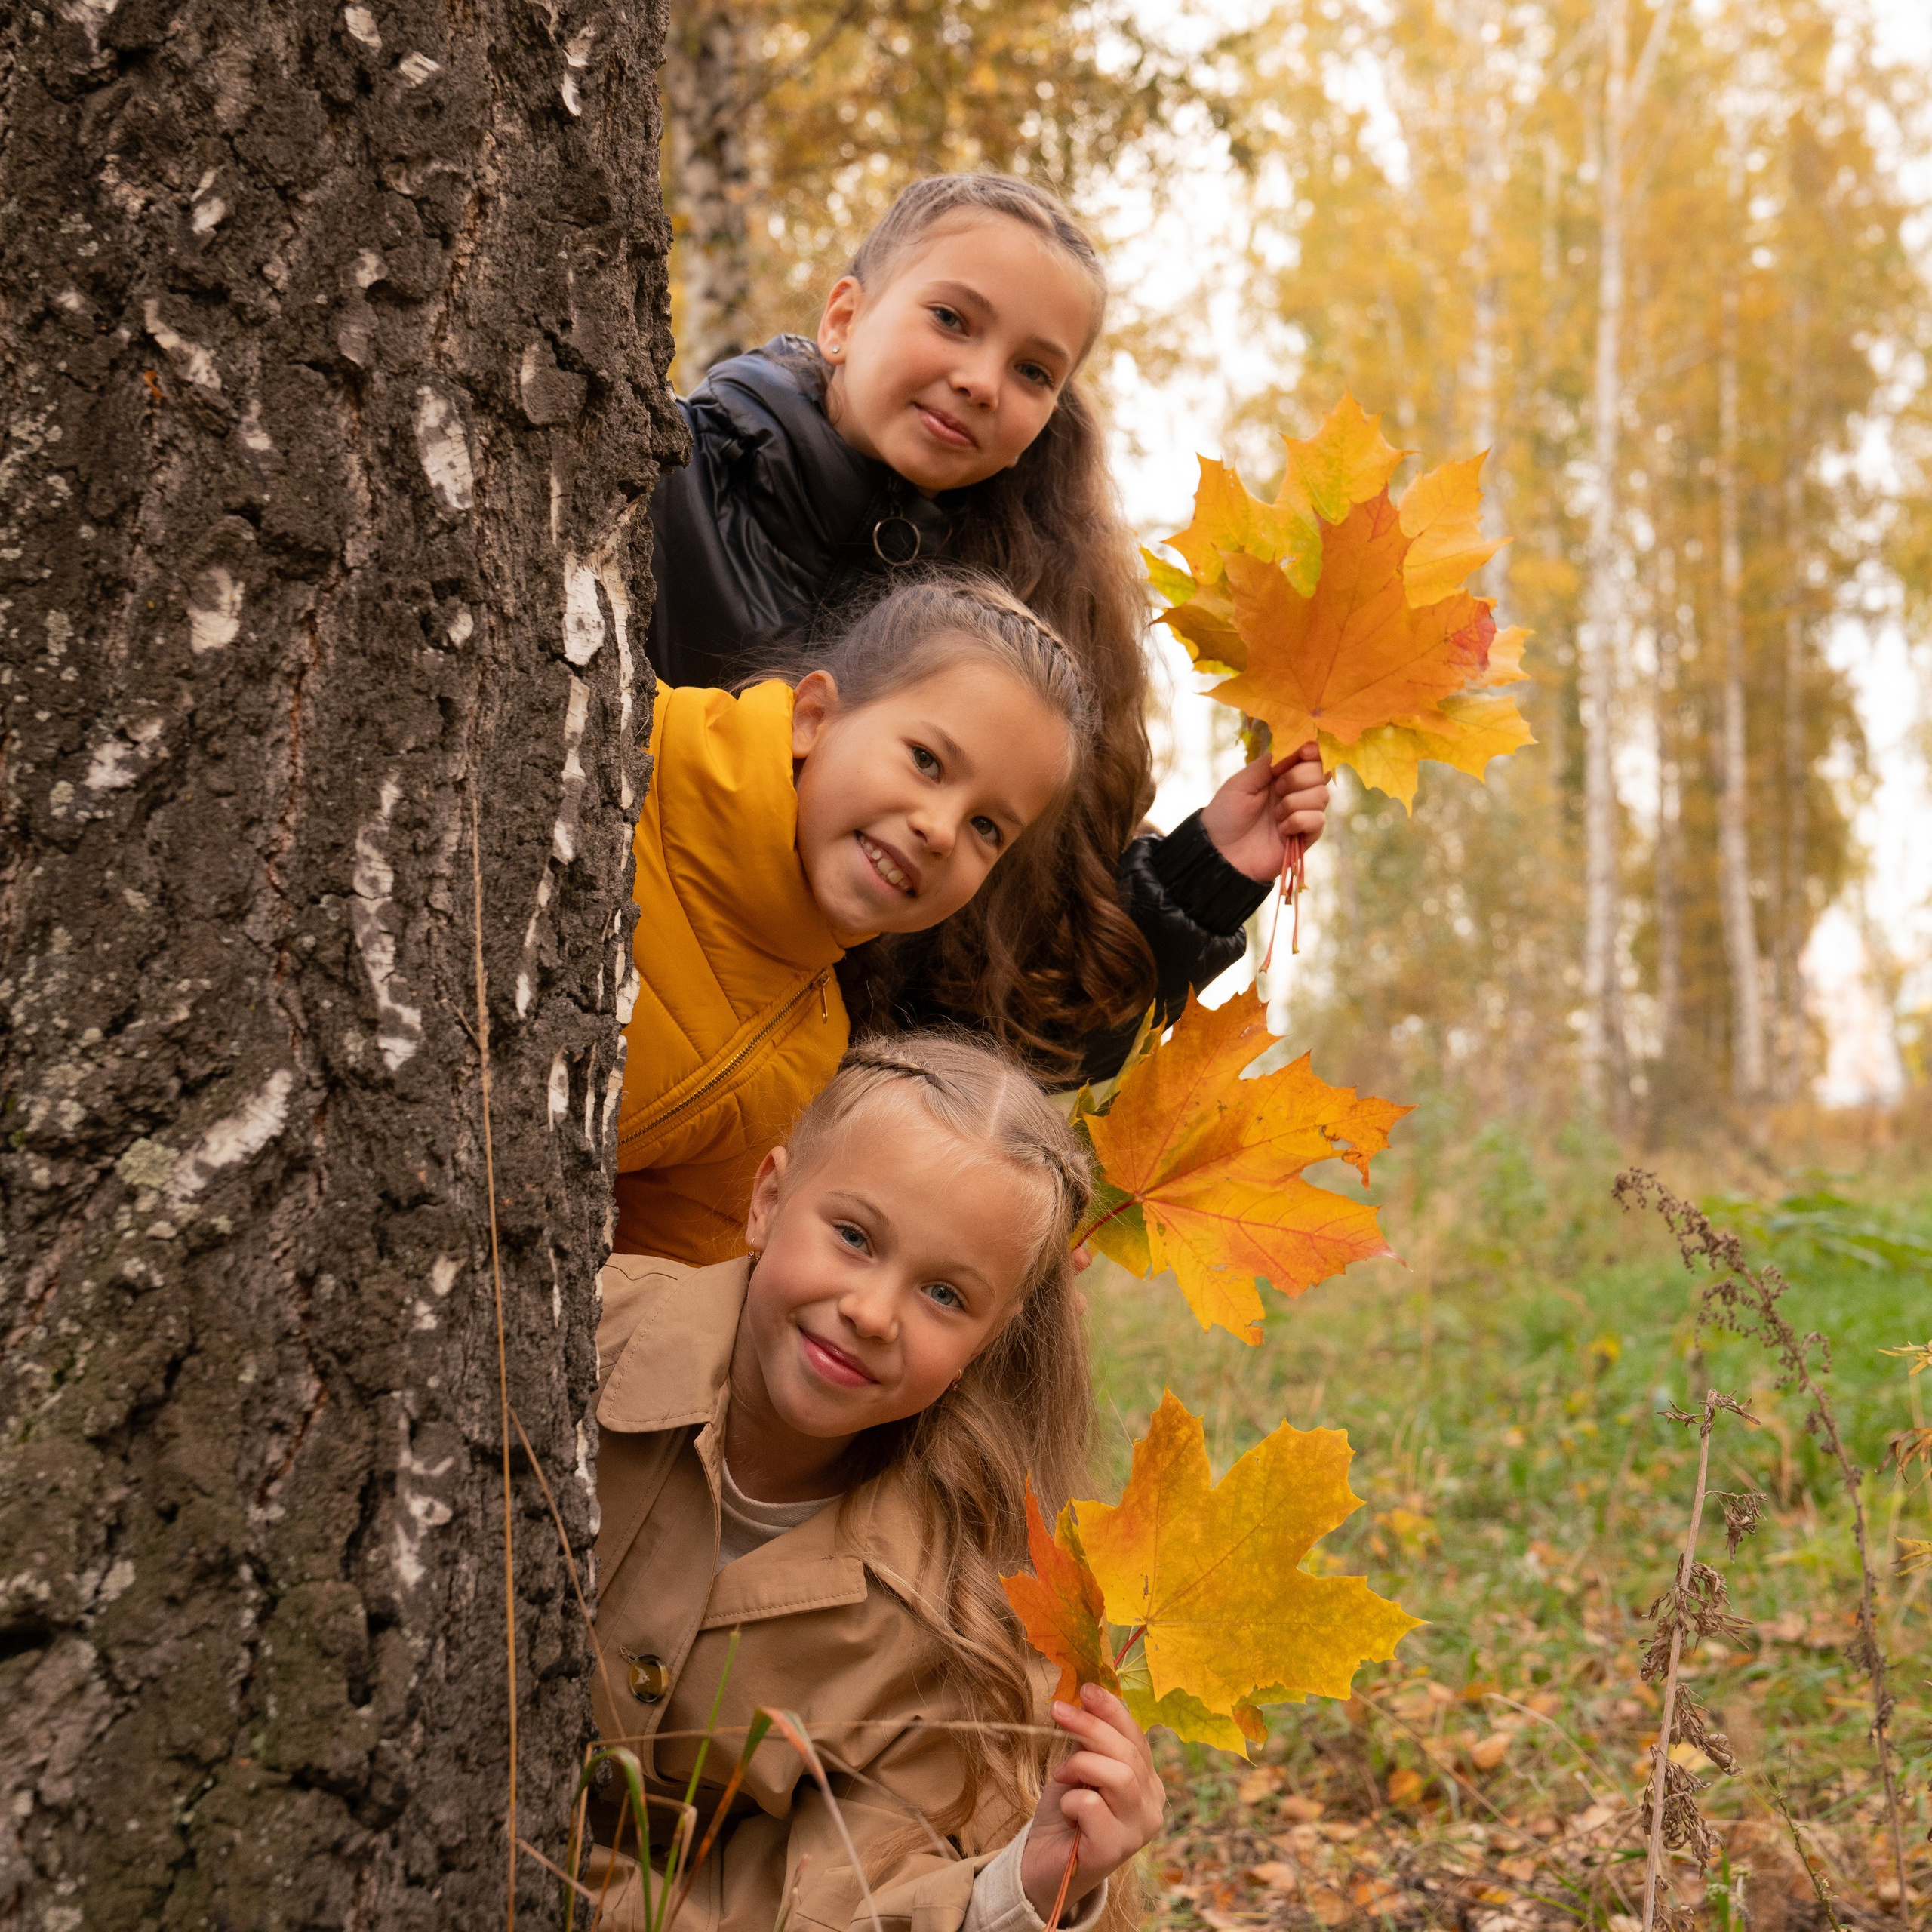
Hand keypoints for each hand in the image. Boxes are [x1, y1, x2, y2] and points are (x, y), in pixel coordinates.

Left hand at [1019, 1685, 1164, 1916]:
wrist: (1042, 1862)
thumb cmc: (1065, 1811)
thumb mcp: (1079, 1765)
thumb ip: (1090, 1738)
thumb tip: (1088, 1692)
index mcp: (1148, 1781)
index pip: (1137, 1737)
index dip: (1112, 1710)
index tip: (1086, 1687)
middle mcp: (1152, 1805)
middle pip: (1129, 1753)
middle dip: (1090, 1726)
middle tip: (1057, 1711)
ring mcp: (1137, 1831)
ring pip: (1121, 1776)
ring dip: (1083, 1764)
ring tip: (1060, 1774)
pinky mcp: (1115, 1850)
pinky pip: (1094, 1806)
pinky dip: (1072, 1800)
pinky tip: (1067, 1811)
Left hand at [1198, 744, 1327, 883]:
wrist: (1220, 852)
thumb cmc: (1225, 816)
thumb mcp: (1241, 782)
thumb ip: (1267, 764)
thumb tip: (1297, 748)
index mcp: (1280, 776)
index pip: (1309, 758)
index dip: (1312, 751)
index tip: (1305, 751)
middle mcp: (1295, 793)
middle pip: (1321, 773)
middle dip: (1300, 777)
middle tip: (1277, 789)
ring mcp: (1302, 814)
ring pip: (1322, 796)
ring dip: (1295, 802)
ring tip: (1275, 815)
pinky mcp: (1305, 837)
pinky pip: (1318, 820)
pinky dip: (1298, 821)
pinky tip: (1282, 830)